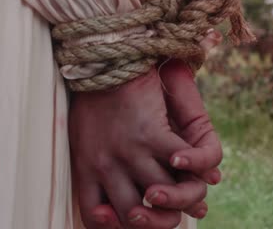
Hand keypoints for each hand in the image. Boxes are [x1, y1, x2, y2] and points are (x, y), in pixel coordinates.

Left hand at [70, 69, 208, 227]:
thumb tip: (121, 190)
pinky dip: (190, 168)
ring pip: (159, 195)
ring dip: (179, 200)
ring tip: (190, 198)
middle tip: (169, 214)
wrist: (102, 61)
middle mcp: (105, 165)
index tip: (124, 220)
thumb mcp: (81, 135)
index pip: (94, 216)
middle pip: (132, 214)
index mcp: (84, 168)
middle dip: (156, 222)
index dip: (110, 226)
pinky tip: (189, 165)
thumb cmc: (92, 99)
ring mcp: (128, 150)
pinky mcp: (150, 132)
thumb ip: (95, 166)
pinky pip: (176, 163)